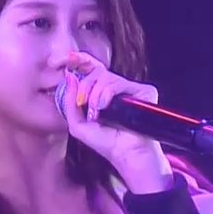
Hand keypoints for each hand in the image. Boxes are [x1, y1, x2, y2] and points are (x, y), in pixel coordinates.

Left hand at [61, 51, 172, 193]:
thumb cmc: (104, 142)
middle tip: (82, 103)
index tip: (68, 59)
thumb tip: (69, 76)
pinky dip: (108, 94)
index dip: (81, 60)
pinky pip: (120, 83)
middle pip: (97, 71)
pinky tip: (105, 108)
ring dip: (95, 94)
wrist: (124, 154)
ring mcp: (131, 89)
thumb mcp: (77, 124)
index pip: (93, 69)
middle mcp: (118, 88)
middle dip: (85, 86)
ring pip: (107, 77)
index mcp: (103, 92)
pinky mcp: (144, 92)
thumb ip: (69, 101)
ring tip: (96, 112)